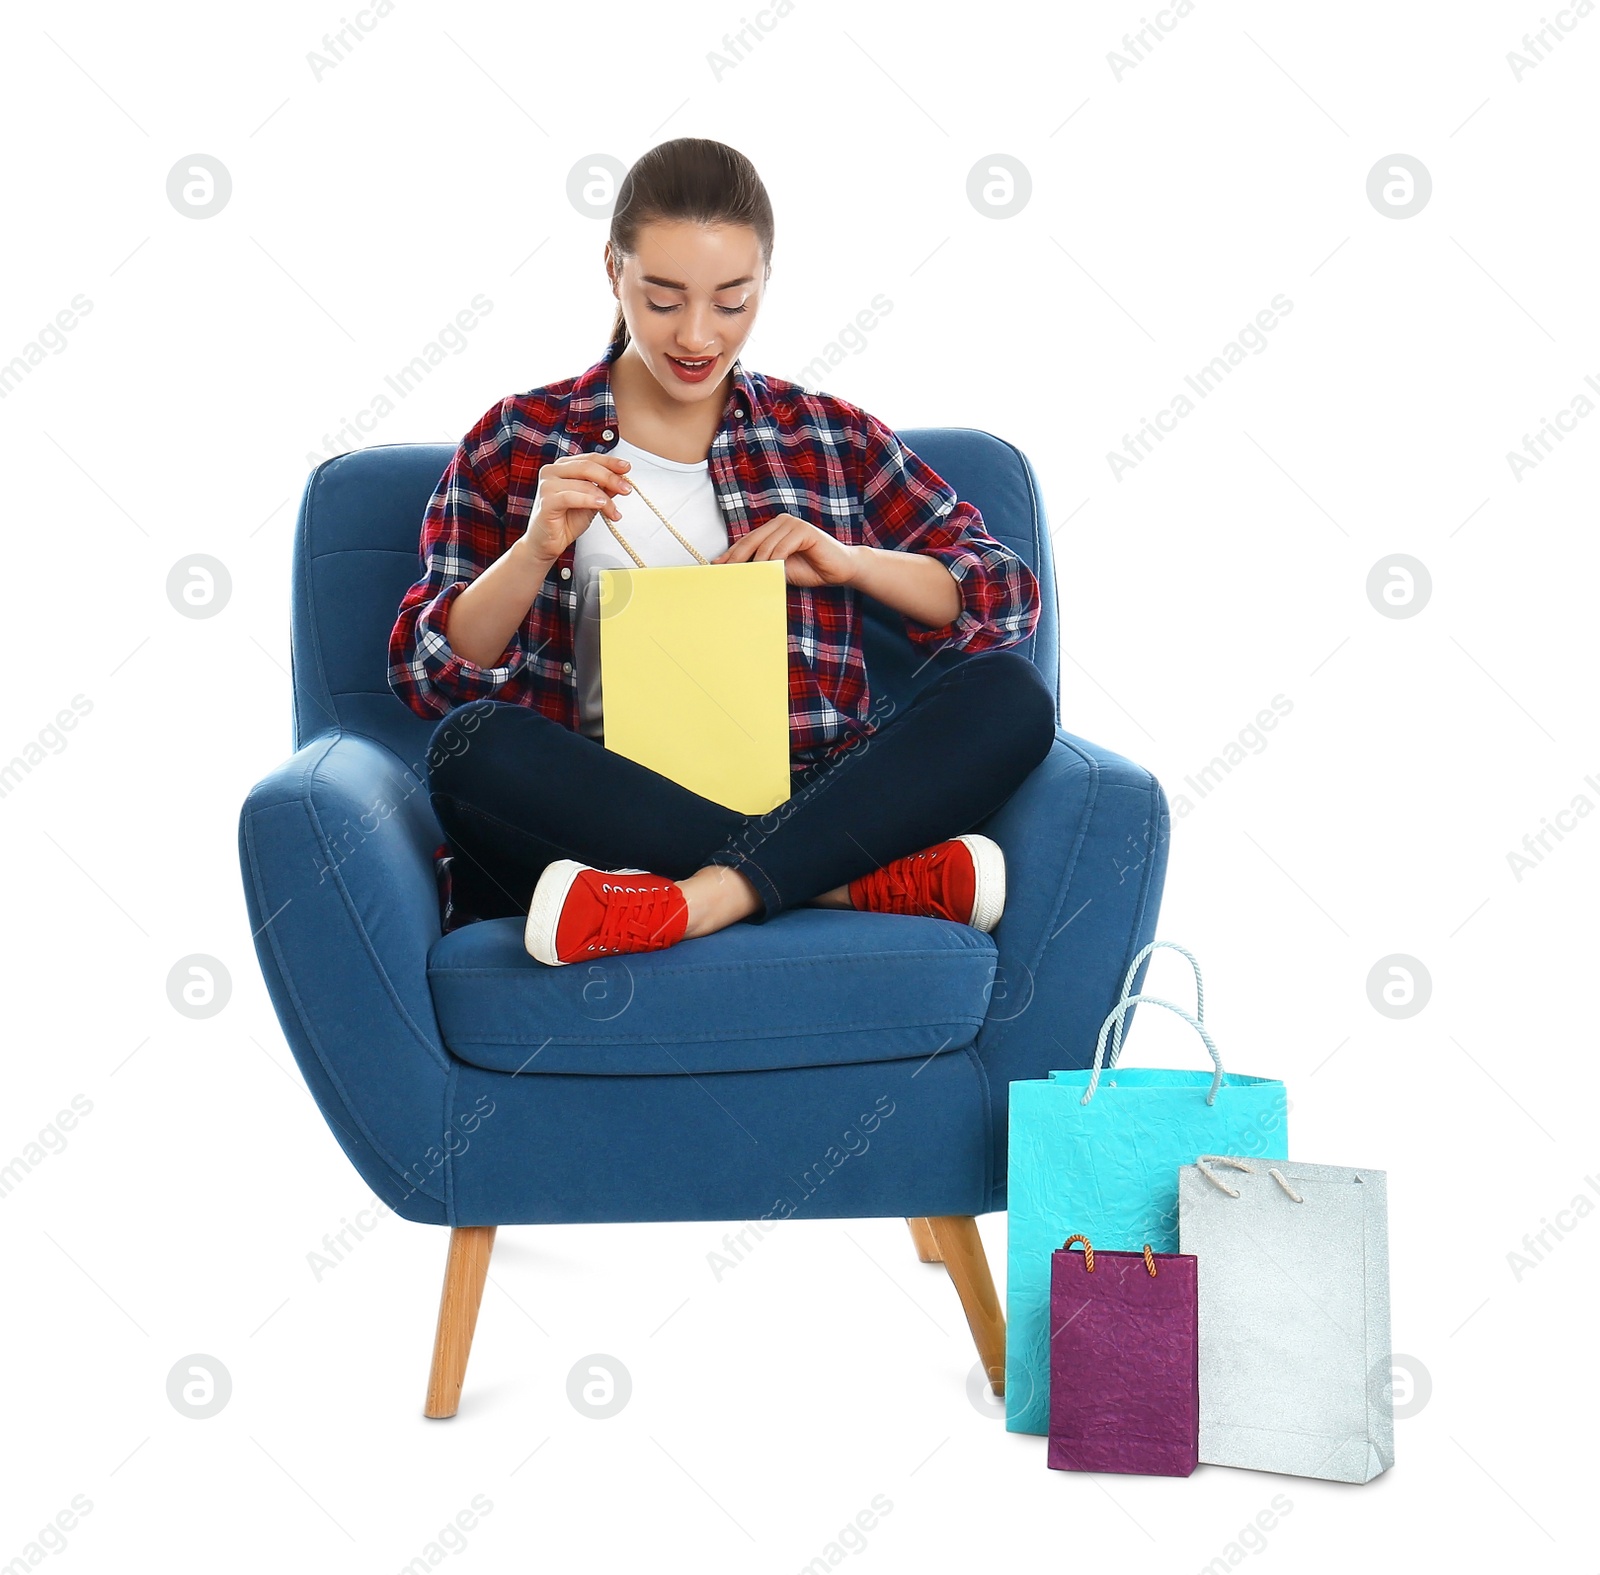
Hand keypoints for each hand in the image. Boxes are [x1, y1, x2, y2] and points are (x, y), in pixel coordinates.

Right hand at [522, 453, 632, 559]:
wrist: (548, 542)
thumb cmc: (565, 521)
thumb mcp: (592, 502)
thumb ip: (604, 489)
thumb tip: (622, 479)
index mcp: (563, 467)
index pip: (590, 458)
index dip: (610, 462)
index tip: (627, 468)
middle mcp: (553, 471)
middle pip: (587, 467)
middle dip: (610, 477)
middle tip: (626, 488)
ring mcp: (547, 485)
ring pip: (583, 483)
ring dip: (604, 497)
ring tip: (614, 510)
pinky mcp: (546, 501)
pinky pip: (571, 497)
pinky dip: (589, 500)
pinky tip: (601, 506)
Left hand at [711, 513, 856, 587]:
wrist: (840, 570)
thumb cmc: (811, 569)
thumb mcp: (780, 569)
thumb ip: (762, 566)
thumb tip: (738, 572)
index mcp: (773, 528)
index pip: (747, 541)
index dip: (731, 554)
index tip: (717, 567)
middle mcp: (781, 522)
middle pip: (752, 541)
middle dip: (737, 558)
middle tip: (727, 573)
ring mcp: (792, 523)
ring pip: (765, 546)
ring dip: (757, 564)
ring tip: (750, 578)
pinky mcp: (804, 530)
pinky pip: (782, 547)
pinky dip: (774, 561)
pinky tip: (770, 572)